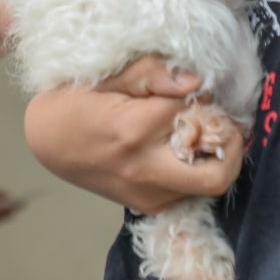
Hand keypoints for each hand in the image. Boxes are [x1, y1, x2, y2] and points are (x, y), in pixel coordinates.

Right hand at [23, 56, 245, 215]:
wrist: (47, 141)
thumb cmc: (73, 102)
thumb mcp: (106, 76)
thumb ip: (151, 74)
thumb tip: (195, 80)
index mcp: (135, 130)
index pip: (196, 110)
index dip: (202, 93)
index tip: (194, 84)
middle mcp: (145, 169)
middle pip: (218, 172)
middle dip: (232, 143)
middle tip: (225, 119)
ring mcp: (148, 193)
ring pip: (209, 184)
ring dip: (215, 156)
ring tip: (200, 129)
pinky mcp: (148, 204)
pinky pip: (189, 190)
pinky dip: (195, 167)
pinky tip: (180, 146)